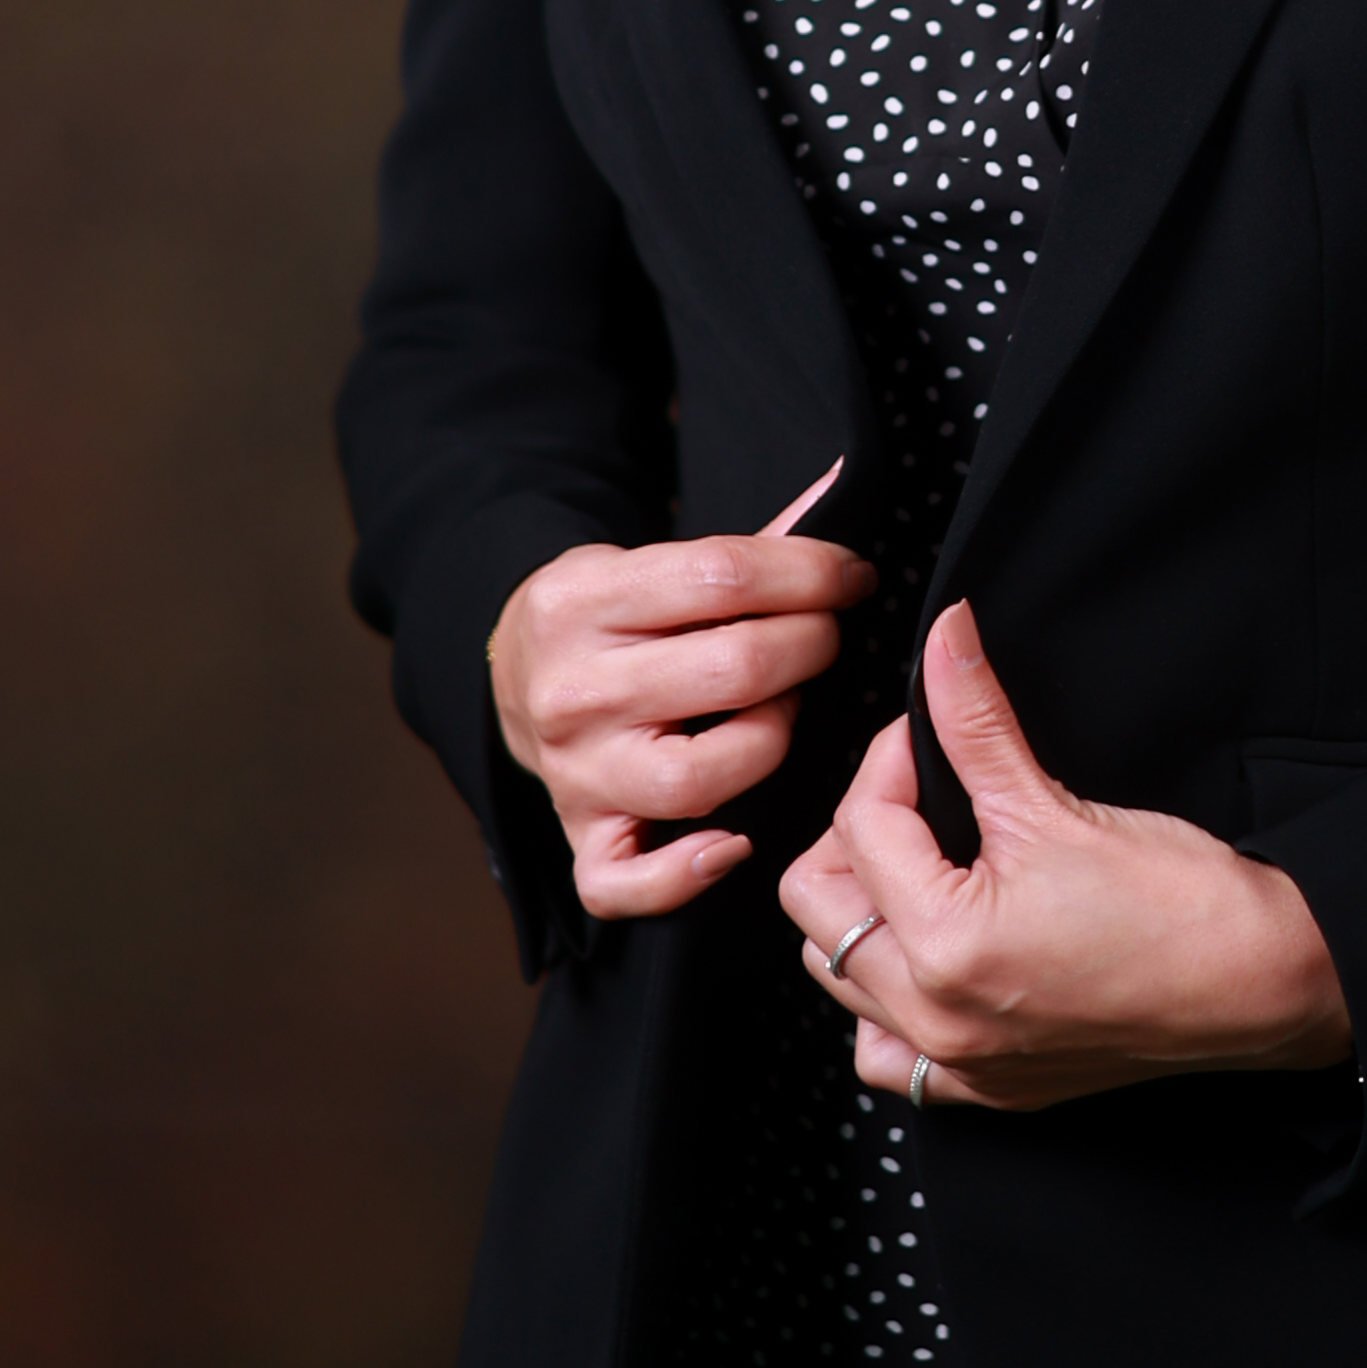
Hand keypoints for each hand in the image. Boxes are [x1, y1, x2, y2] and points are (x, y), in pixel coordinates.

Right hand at [488, 467, 875, 918]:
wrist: (515, 674)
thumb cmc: (614, 616)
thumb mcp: (652, 561)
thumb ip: (751, 541)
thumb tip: (844, 483)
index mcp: (582, 598)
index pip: (725, 577)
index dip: (812, 573)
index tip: (851, 577)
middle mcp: (572, 689)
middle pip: (733, 670)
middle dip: (809, 645)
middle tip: (824, 637)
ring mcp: (574, 772)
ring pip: (699, 778)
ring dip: (771, 738)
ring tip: (782, 707)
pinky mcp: (579, 836)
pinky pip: (624, 884)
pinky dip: (683, 876)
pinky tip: (735, 840)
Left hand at [779, 599, 1352, 1108]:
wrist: (1262, 980)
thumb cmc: (1182, 905)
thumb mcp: (1060, 802)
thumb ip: (979, 720)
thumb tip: (944, 642)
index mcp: (947, 945)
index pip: (861, 826)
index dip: (891, 758)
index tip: (931, 733)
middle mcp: (937, 1017)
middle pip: (817, 905)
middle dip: (857, 833)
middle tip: (917, 796)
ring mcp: (960, 1062)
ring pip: (840, 979)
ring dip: (862, 914)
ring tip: (920, 868)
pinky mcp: (989, 1087)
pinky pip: (887, 1053)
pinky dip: (887, 1002)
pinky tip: (929, 958)